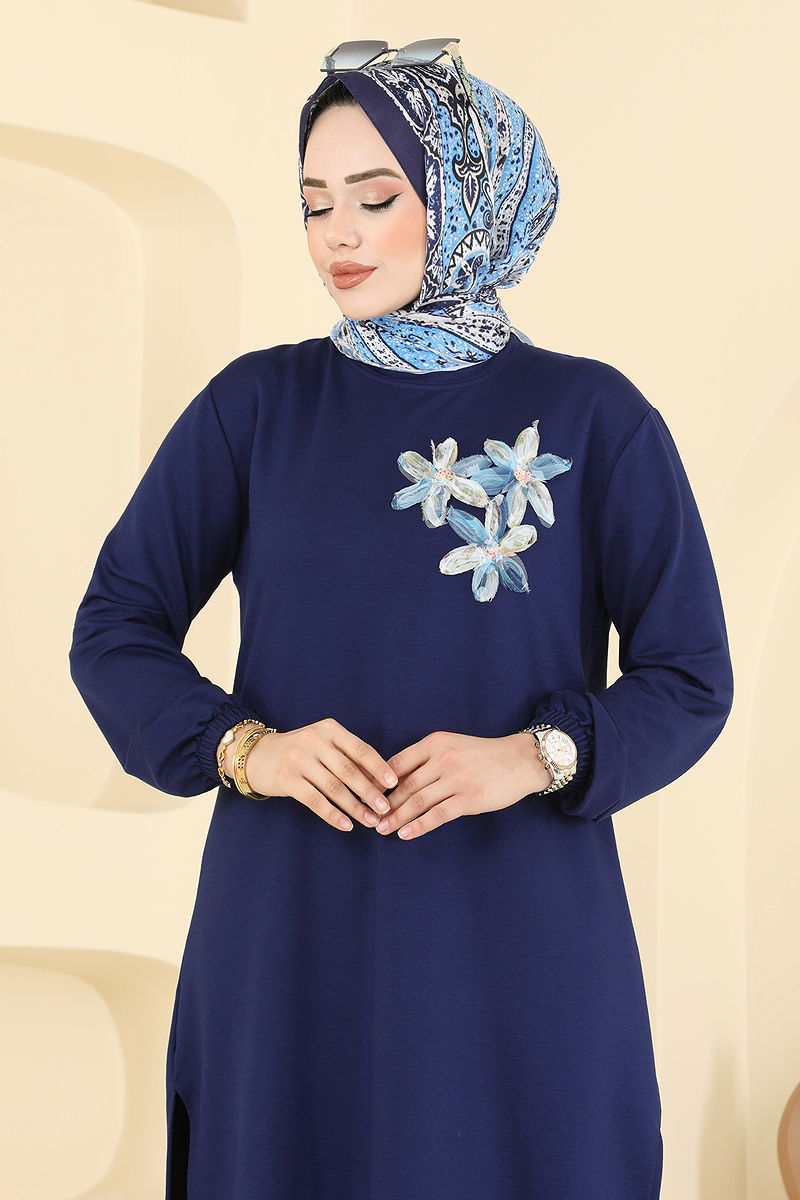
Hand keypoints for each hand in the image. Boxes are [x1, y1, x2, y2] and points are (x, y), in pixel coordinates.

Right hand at [244, 717, 397, 831]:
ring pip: (334, 787)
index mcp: (329, 729)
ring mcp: (299, 760)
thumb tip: (379, 781)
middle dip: (370, 791)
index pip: (360, 748)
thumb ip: (347, 757)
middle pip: (349, 770)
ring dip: (355, 807)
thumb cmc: (298, 751)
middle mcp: (314, 741)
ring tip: (370, 821)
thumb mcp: (322, 744)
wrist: (256, 755)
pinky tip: (346, 825)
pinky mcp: (287, 779)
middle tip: (385, 808)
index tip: (393, 783)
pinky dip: (333, 814)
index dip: (378, 766)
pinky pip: (315, 800)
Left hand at [375, 731, 553, 839]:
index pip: (397, 762)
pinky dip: (419, 825)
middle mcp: (443, 758)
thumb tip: (395, 780)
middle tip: (369, 817)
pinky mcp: (469, 798)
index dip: (379, 781)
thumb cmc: (482, 755)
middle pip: (405, 784)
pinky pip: (438, 814)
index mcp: (435, 743)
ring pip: (418, 800)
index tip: (365, 795)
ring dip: (397, 817)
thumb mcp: (452, 746)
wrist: (519, 760)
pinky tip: (406, 834)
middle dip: (384, 803)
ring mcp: (457, 779)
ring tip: (382, 829)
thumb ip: (427, 759)